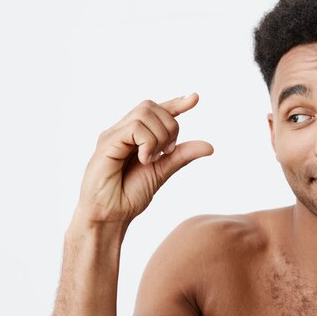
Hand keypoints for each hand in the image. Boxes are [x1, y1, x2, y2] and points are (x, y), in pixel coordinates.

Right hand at [75, 93, 212, 224]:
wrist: (109, 216)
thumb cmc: (129, 196)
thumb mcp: (161, 172)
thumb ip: (181, 156)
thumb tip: (210, 146)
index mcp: (134, 136)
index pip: (156, 111)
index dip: (176, 103)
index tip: (195, 98)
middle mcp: (122, 131)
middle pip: (152, 107)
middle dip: (170, 127)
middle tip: (167, 153)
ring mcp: (113, 135)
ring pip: (145, 113)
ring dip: (159, 136)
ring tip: (152, 159)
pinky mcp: (106, 143)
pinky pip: (134, 128)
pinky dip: (148, 143)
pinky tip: (144, 160)